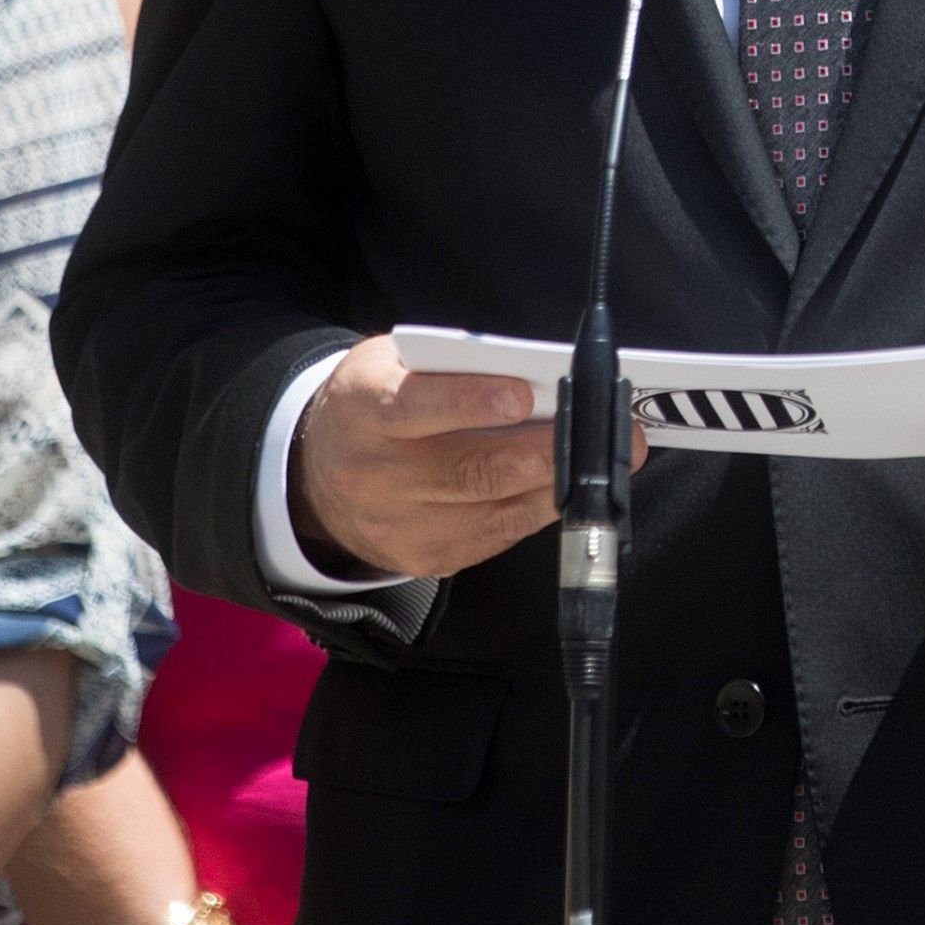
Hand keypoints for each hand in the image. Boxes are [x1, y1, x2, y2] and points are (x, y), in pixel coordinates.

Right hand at [291, 344, 623, 581]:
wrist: (316, 477)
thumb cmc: (373, 405)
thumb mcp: (391, 365)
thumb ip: (448, 368)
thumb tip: (535, 376)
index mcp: (364, 412)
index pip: (414, 408)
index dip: (469, 402)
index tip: (522, 395)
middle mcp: (376, 477)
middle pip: (470, 472)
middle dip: (546, 452)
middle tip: (604, 433)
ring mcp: (401, 527)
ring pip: (494, 511)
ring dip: (558, 484)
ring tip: (607, 460)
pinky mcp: (427, 559)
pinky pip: (497, 536)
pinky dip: (537, 509)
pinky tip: (567, 486)